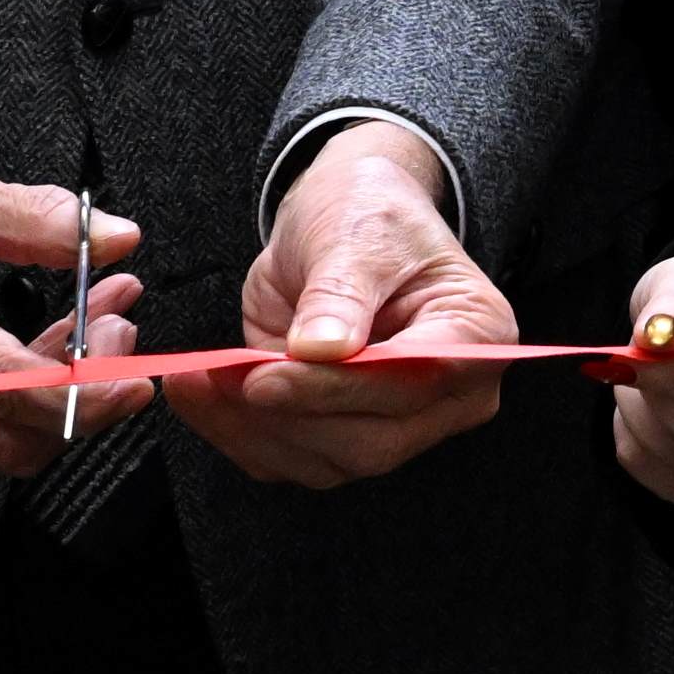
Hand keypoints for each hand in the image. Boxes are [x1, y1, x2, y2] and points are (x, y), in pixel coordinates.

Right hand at [0, 132, 145, 479]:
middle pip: (11, 440)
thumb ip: (33, 218)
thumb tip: (115, 236)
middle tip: (118, 331)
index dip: (80, 391)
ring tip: (97, 323)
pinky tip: (58, 339)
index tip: (131, 375)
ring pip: (1, 442)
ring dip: (62, 398)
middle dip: (83, 399)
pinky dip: (29, 397)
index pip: (3, 387)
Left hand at [165, 122, 513, 490]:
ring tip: (196, 378)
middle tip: (222, 377)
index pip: (414, 382)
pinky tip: (198, 394)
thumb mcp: (358, 232)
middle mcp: (447, 396)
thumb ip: (341, 292)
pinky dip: (235, 433)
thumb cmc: (369, 213)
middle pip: (371, 440)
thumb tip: (322, 351)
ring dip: (250, 428)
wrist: (342, 218)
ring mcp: (395, 423)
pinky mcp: (341, 432)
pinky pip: (287, 457)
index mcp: (477, 336)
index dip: (338, 388)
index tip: (268, 375)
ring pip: (324, 460)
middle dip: (288, 414)